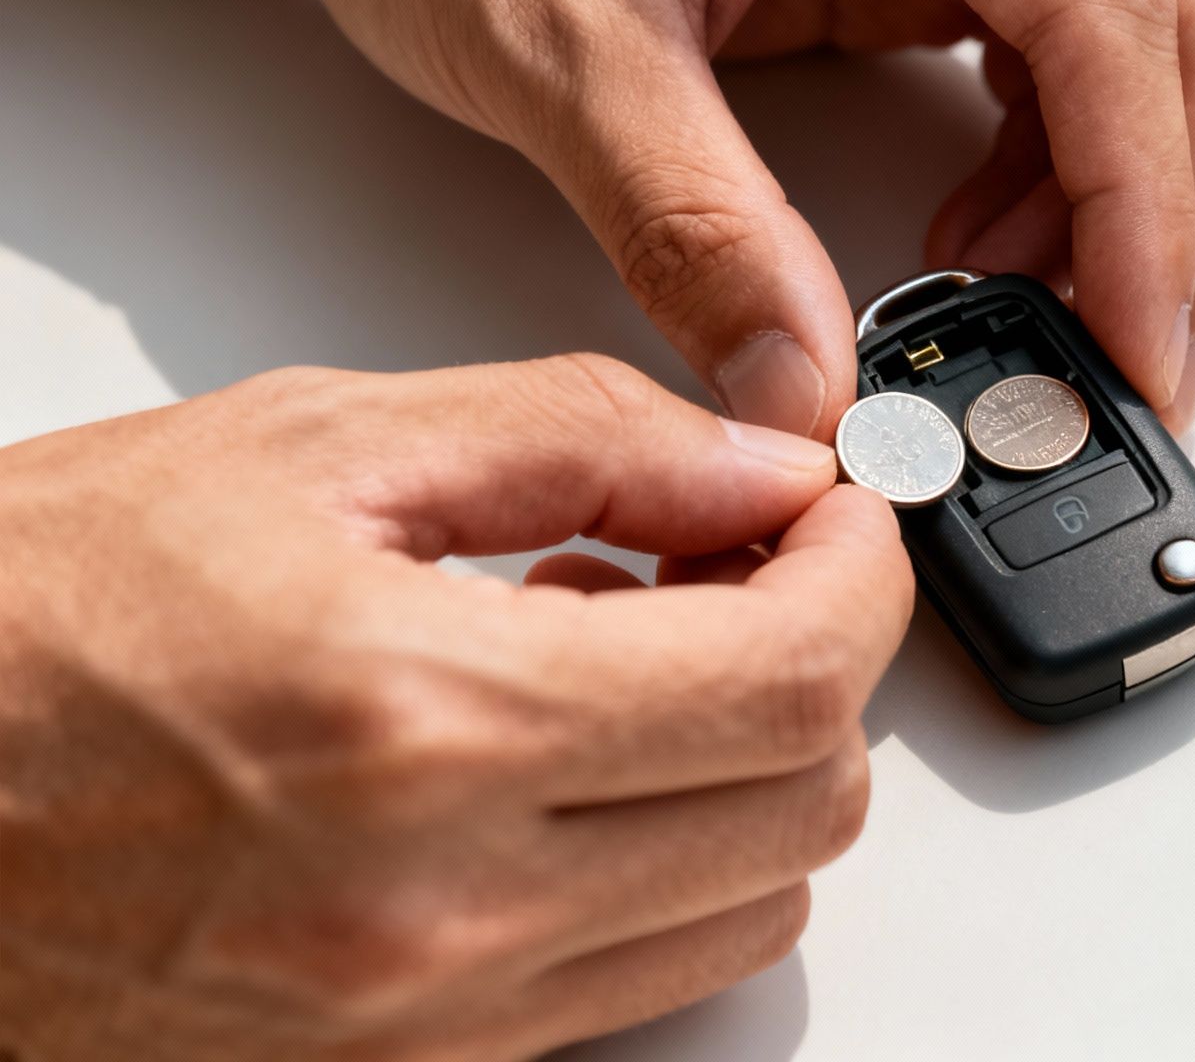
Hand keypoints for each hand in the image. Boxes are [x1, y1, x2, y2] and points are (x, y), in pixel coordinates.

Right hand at [0, 356, 913, 1059]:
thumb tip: (756, 464)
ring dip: (745, 772)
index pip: (796, 678)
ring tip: (626, 661)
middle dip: (817, 664)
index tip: (839, 512)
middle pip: (807, 805)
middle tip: (739, 569)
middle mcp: (447, 910)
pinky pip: (632, 983)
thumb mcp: (300, 451)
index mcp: (428, 723)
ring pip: (745, 909)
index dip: (862, 574)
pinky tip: (563, 765)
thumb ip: (576, 439)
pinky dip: (659, 864)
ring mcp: (431, 1024)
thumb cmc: (17, 630)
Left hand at [185, 0, 1194, 435]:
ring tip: (1019, 316)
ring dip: (1132, 200)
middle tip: (1121, 371)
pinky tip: (987, 247)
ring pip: (1160, 41)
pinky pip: (1078, 61)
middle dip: (1177, 213)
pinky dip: (1070, 176)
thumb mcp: (557, 42)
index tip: (1132, 346)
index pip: (1106, 5)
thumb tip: (805, 390)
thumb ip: (689, 222)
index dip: (1146, 194)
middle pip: (1187, 19)